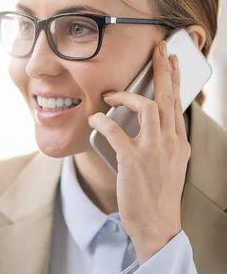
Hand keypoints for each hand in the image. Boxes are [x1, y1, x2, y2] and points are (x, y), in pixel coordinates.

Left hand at [88, 40, 190, 263]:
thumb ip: (161, 146)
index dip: (174, 80)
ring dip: (126, 95)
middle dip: (163, 70)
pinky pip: (116, 131)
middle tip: (159, 48)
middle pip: (167, 97)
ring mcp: (153, 151)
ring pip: (147, 107)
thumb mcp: (169, 167)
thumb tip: (146, 130)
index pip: (177, 104)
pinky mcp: (133, 160)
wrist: (157, 225)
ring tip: (110, 95)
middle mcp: (170, 143)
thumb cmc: (157, 197)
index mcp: (179, 143)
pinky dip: (103, 121)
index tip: (172, 61)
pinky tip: (95, 118)